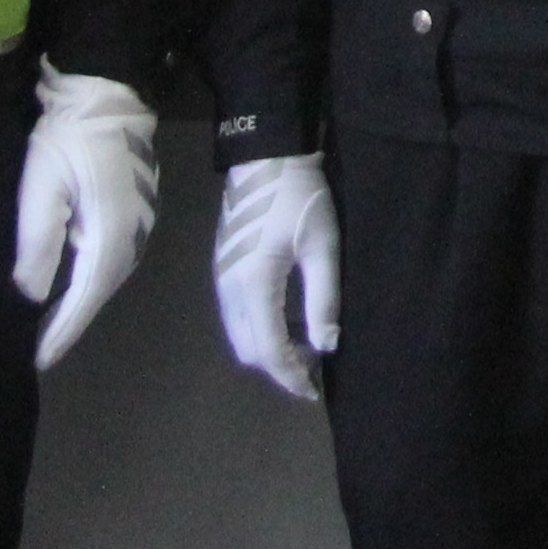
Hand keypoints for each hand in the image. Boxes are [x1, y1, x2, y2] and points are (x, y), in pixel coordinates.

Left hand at [9, 66, 160, 371]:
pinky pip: (112, 259)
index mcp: (110, 235)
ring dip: (80, 302)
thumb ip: (38, 244)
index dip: (61, 332)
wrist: (108, 95)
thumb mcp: (42, 188)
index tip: (38, 361)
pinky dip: (90, 280)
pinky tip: (71, 284)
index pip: (83, 298)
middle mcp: (133, 237)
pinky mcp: (138, 212)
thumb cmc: (68, 139)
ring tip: (50, 325)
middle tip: (38, 350)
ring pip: (107, 277)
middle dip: (69, 323)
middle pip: (99, 293)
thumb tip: (31, 295)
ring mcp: (141, 224)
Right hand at [216, 153, 344, 399]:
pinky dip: (259, 328)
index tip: (313, 391)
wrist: (265, 157)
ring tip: (304, 343)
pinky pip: (236, 316)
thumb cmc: (300, 198)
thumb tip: (327, 346)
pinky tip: (286, 318)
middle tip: (314, 362)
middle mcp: (229, 290)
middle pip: (249, 350)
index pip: (269, 351)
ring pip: (240, 335)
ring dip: (268, 348)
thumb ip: (323, 299)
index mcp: (254, 286)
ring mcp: (221, 279)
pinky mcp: (222, 269)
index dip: (291, 377)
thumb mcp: (322, 246)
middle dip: (279, 366)